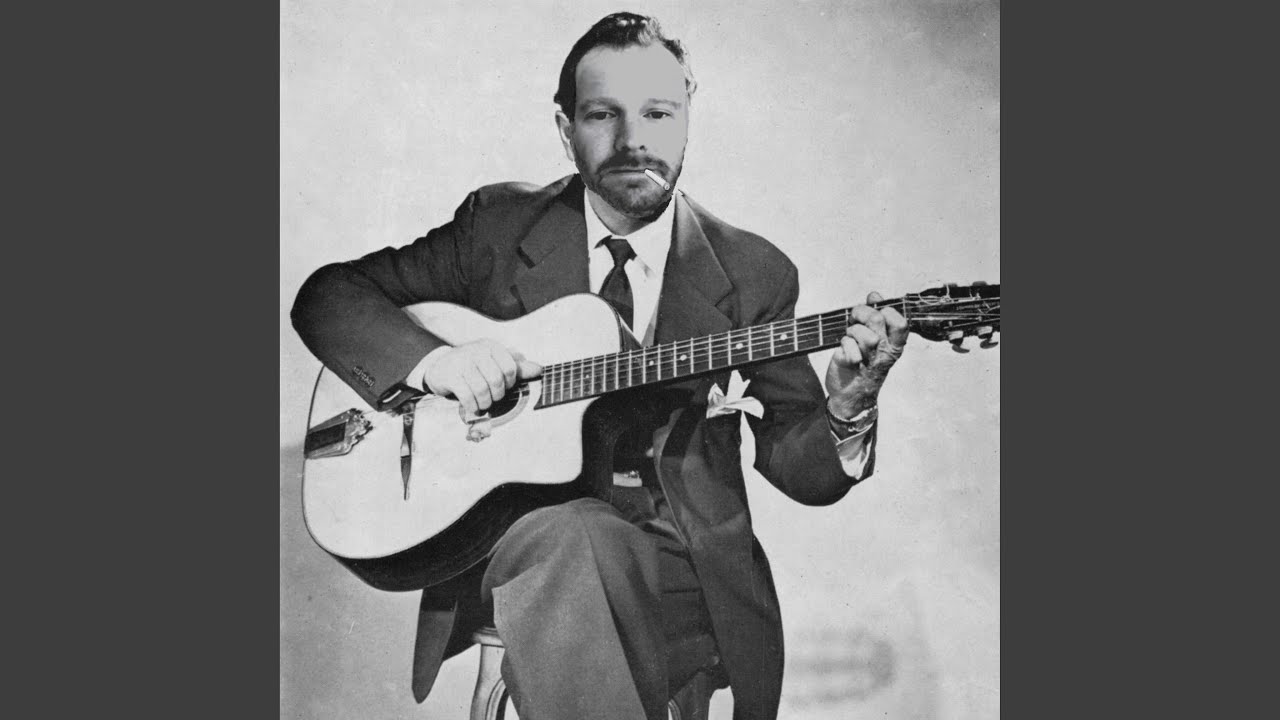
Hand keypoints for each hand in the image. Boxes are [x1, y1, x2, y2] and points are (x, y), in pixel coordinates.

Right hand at [423, 339, 541, 414]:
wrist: (439, 366)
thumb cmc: (473, 366)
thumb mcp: (494, 363)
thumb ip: (517, 367)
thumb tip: (539, 369)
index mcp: (491, 347)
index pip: (510, 368)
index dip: (510, 383)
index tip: (504, 387)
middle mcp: (477, 351)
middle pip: (496, 380)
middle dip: (497, 395)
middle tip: (493, 398)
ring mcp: (462, 362)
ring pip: (481, 389)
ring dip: (485, 403)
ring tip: (483, 404)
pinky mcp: (450, 375)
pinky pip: (466, 395)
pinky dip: (472, 406)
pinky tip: (473, 407)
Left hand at [824, 291, 908, 416]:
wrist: (851, 396)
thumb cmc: (863, 363)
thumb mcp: (875, 339)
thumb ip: (876, 316)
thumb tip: (874, 295)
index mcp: (894, 345)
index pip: (901, 322)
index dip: (886, 311)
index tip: (876, 313)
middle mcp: (885, 353)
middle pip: (877, 319)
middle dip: (861, 313)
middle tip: (854, 320)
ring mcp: (870, 360)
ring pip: (863, 333)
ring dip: (851, 331)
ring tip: (850, 338)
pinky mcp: (851, 364)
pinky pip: (847, 346)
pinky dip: (843, 344)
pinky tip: (844, 351)